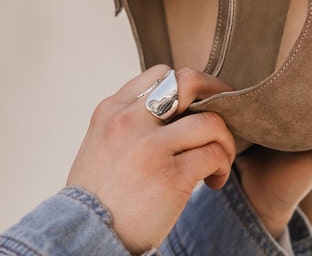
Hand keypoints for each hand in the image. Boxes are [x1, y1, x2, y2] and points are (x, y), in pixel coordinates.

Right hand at [67, 66, 235, 254]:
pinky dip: (223, 165)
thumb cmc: (99, 193)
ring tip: (220, 157)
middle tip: (226, 113)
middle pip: (189, 82)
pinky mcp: (170, 176)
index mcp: (113, 109)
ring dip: (225, 139)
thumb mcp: (102, 142)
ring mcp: (150, 147)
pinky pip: (213, 154)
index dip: (187, 87)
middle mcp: (130, 121)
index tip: (196, 106)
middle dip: (217, 92)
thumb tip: (174, 107)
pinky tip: (214, 180)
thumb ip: (131, 120)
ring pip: (210, 120)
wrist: (84, 237)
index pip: (161, 74)